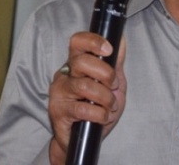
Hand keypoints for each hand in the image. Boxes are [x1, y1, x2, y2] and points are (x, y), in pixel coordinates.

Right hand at [47, 32, 126, 163]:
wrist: (84, 139)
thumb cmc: (97, 108)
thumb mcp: (111, 83)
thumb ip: (115, 62)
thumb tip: (120, 39)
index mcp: (76, 63)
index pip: (77, 41)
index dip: (93, 41)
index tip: (109, 50)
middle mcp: (65, 74)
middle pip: (81, 62)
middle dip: (105, 73)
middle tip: (114, 85)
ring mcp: (59, 92)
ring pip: (84, 86)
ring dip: (105, 97)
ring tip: (110, 106)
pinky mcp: (57, 111)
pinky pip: (82, 109)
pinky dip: (99, 114)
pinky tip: (103, 117)